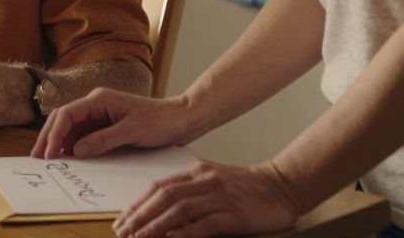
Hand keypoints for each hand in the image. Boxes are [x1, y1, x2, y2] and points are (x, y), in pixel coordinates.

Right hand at [32, 88, 193, 158]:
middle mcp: (95, 104)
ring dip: (58, 142)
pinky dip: (72, 146)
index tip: (47, 153)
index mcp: (99, 99)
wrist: (180, 119)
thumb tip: (77, 150)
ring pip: (70, 127)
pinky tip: (67, 157)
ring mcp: (99, 115)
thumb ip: (103, 140)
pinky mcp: (105, 126)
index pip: (67, 114)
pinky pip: (82, 135)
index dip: (54, 134)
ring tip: (47, 159)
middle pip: (63, 119)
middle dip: (49, 137)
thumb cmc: (160, 121)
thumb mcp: (132, 131)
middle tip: (37, 158)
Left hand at [112, 161, 297, 237]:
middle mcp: (205, 181)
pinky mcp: (236, 215)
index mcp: (196, 172)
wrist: (282, 185)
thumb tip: (158, 212)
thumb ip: (187, 192)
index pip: (157, 187)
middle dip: (139, 216)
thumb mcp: (212, 182)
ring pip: (181, 209)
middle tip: (122, 232)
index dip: (136, 205)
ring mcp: (221, 197)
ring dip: (156, 225)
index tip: (121, 221)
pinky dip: (187, 232)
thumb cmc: (245, 188)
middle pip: (164, 197)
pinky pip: (207, 223)